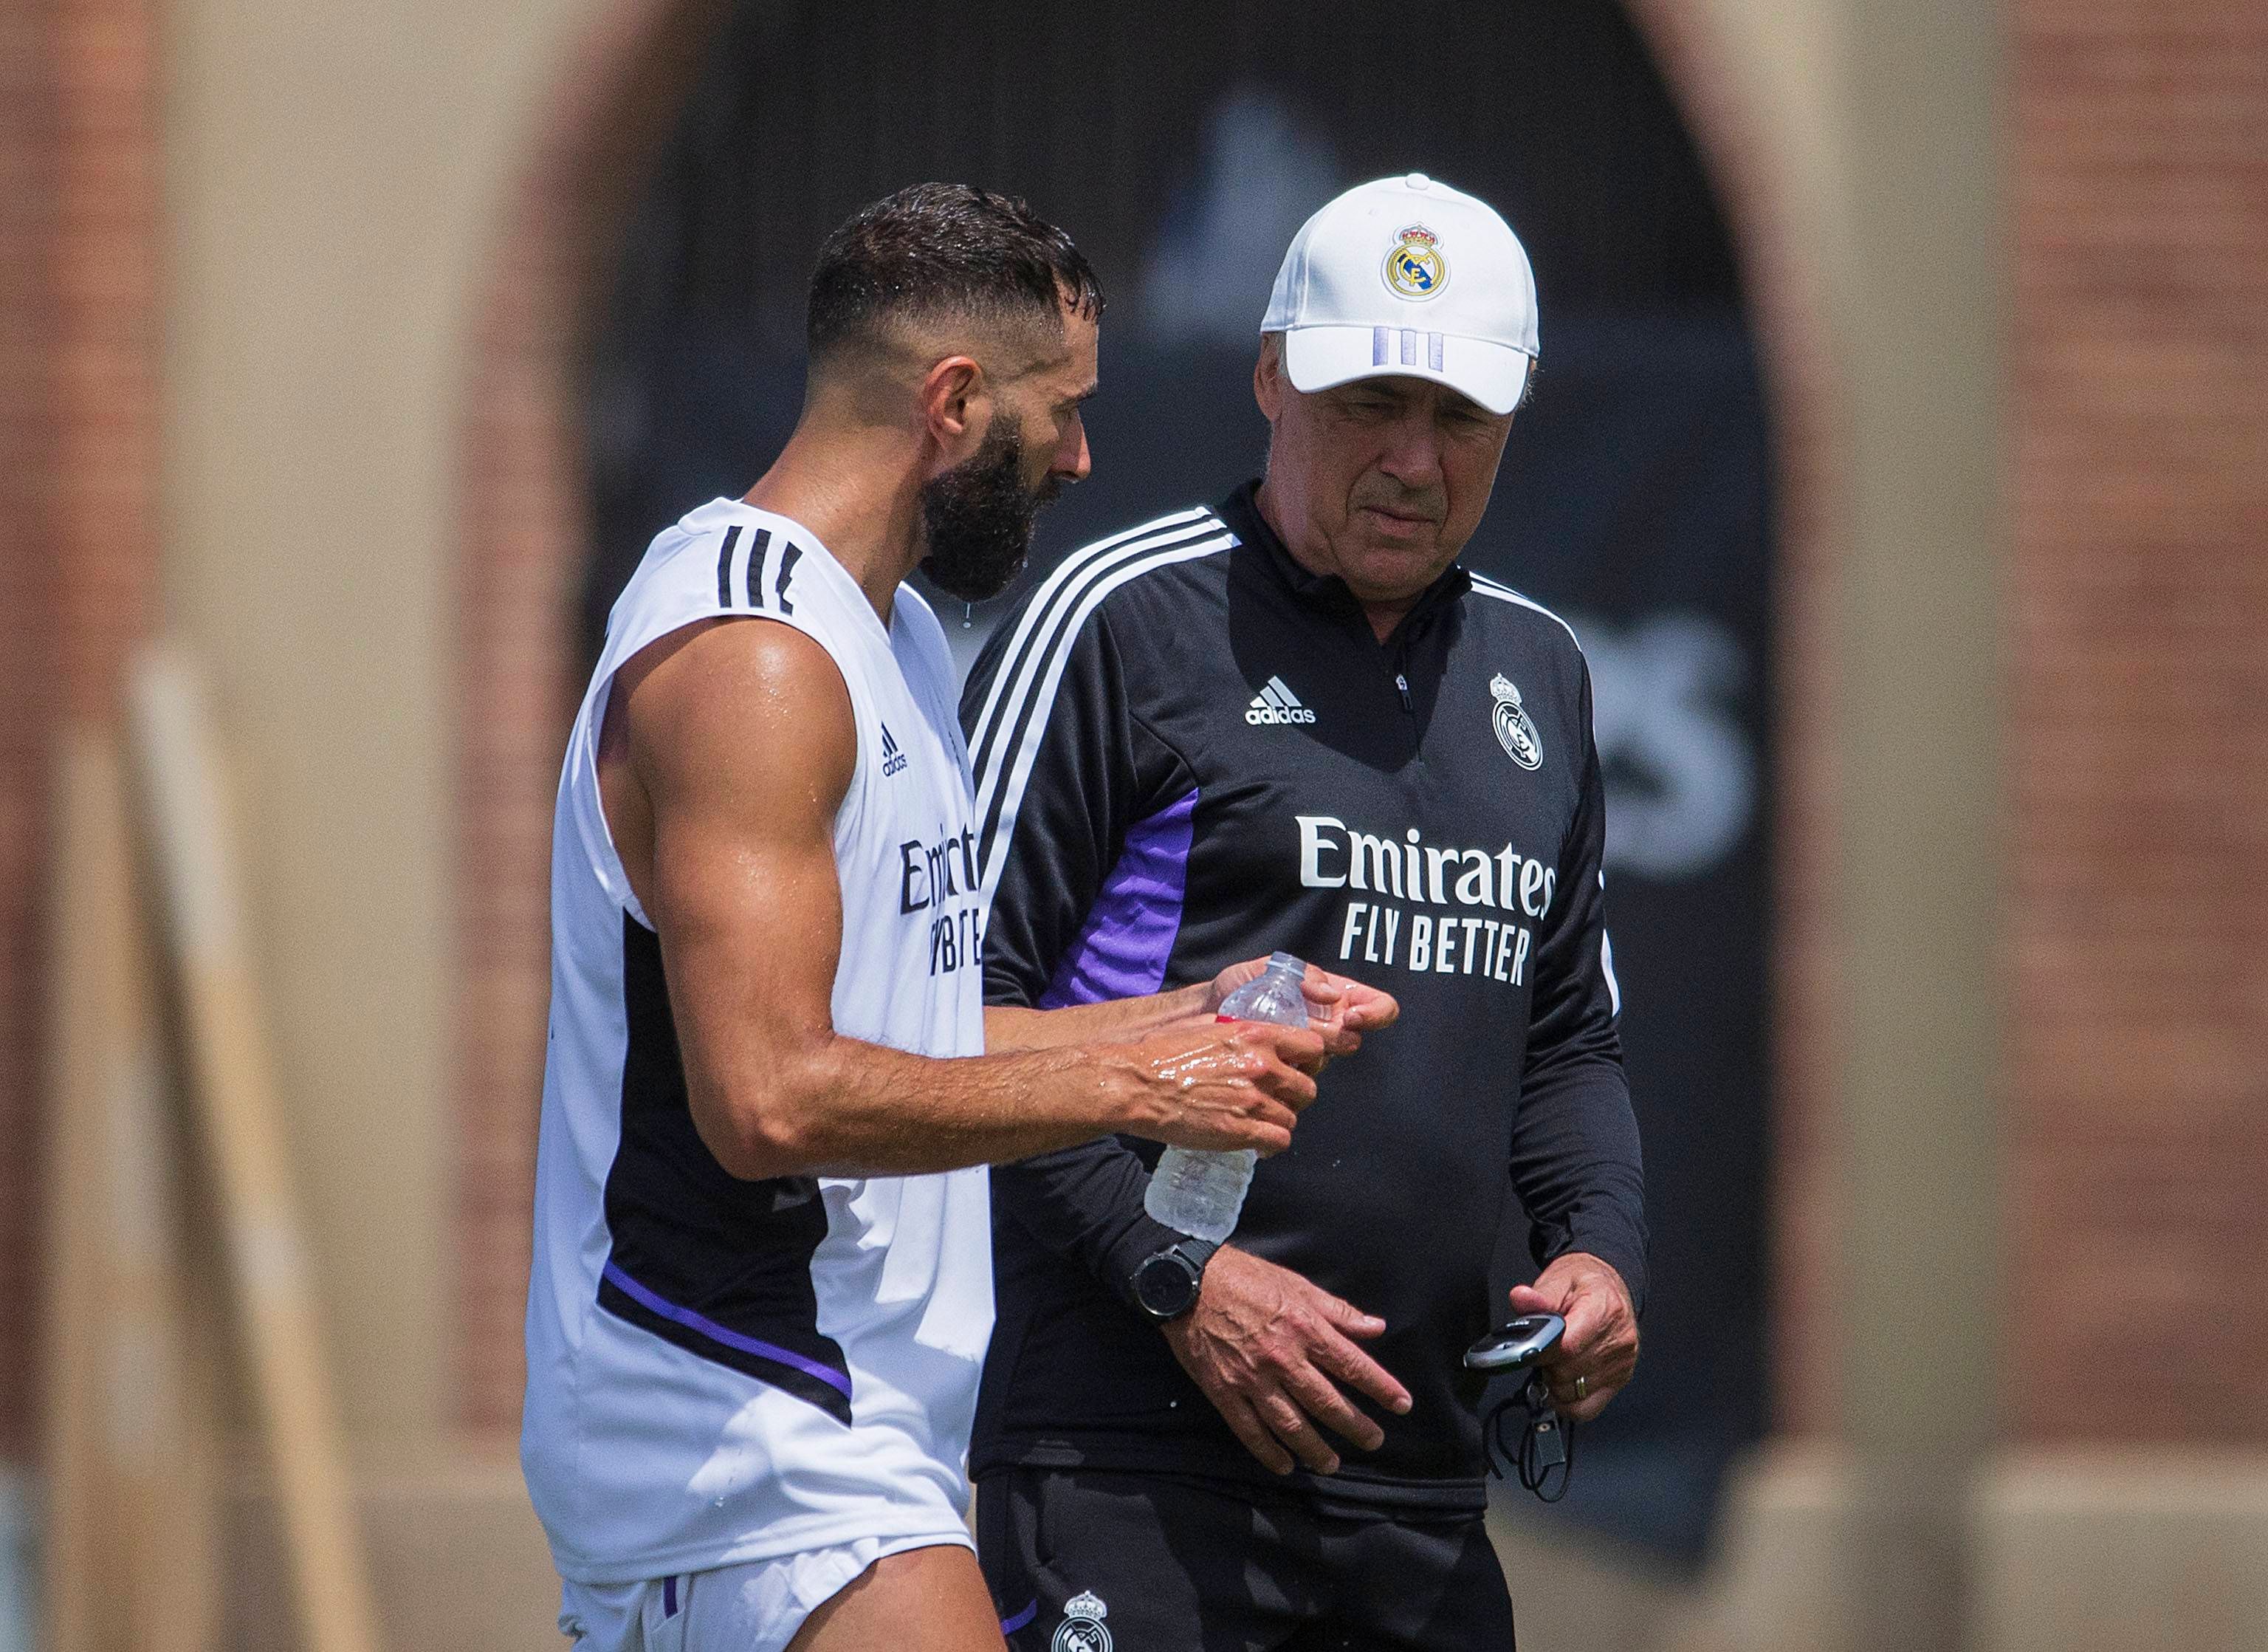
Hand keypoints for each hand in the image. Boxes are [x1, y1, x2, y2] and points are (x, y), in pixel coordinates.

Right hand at [1114, 1021, 1324, 1154]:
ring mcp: (1253, 1100)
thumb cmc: (1164, 1054)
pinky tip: (1258, 1144)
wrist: (1139, 1085)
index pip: (1313, 1047)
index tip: (1299, 1068)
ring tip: (1262, 1123)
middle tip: (1278, 1101)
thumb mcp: (1208, 1027)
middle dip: (1295, 1097)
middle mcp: (1261, 1066)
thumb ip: (1240, 1033)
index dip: (1309, 1061)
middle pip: (1308, 1088)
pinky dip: (1271, 1145)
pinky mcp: (1241, 1131)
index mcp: (1255, 1035)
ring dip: (1279, 1122)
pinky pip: (1278, 1141)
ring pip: (1292, 1118)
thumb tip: (1258, 1037)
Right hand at [1159, 1245, 1410, 1475]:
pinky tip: (1284, 1465)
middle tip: (1374, 1441)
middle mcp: (1282, 1359)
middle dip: (1355, 1426)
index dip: (1380, 1387)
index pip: (1352, 1365)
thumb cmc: (1246, 1278)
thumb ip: (1338, 1312)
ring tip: (1332, 1464)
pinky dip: (1268, 1452)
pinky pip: (1250, 1431)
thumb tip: (1376, 1328)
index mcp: (1304, 1328)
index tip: (1402, 1405)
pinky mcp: (1224, 1392)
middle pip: (1327, 1402)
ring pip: (1291, 1425)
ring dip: (1315, 1449)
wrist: (1187, 1283)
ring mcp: (1252, 1379)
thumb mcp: (1297, 1285)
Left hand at [1203, 958, 1400, 1068]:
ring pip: (1325, 1061)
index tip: (1350, 1016)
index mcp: (1333, 997)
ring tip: (1275, 1037)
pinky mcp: (1288, 1072)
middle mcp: (1328, 1025)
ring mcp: (1309, 1051)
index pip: (1380, 1007)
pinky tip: (1264, 1056)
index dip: (1376, 1014)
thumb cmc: (1238, 987)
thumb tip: (1331, 994)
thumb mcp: (1267, 969)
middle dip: (1332, 1036)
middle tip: (1306, 1027)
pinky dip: (1284, 1068)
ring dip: (1304, 1053)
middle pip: (1352, 1040)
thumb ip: (1302, 975)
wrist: (1203, 1014)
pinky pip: (1300, 1080)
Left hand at [1507, 1253, 1637, 1423]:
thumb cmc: (1585, 1284)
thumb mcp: (1559, 1279)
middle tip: (1541, 1350)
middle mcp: (1619, 1340)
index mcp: (1604, 1310)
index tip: (1526, 1351)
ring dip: (1554, 1383)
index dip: (1540, 1353)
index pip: (1567, 1347)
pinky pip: (1586, 1409)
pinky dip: (1567, 1402)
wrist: (1610, 1287)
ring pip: (1573, 1394)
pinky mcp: (1620, 1380)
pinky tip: (1561, 1383)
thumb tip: (1520, 1298)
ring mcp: (1621, 1364)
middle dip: (1545, 1366)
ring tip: (1553, 1361)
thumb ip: (1538, 1295)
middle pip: (1567, 1373)